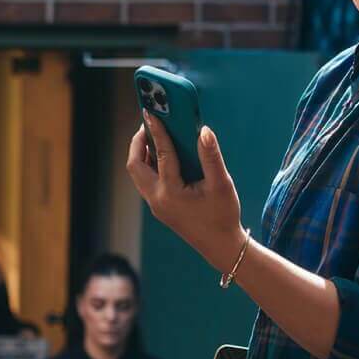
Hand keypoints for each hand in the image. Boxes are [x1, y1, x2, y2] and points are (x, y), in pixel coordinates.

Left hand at [127, 114, 245, 273]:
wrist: (221, 246)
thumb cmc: (223, 216)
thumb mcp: (221, 184)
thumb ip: (211, 156)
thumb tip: (204, 131)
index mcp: (170, 192)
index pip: (160, 154)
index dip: (156, 130)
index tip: (150, 112)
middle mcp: (158, 199)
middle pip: (135, 165)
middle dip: (138, 142)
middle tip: (149, 124)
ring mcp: (156, 205)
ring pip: (138, 175)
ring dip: (142, 154)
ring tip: (154, 136)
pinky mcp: (160, 208)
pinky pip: (146, 182)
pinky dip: (149, 166)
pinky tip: (163, 156)